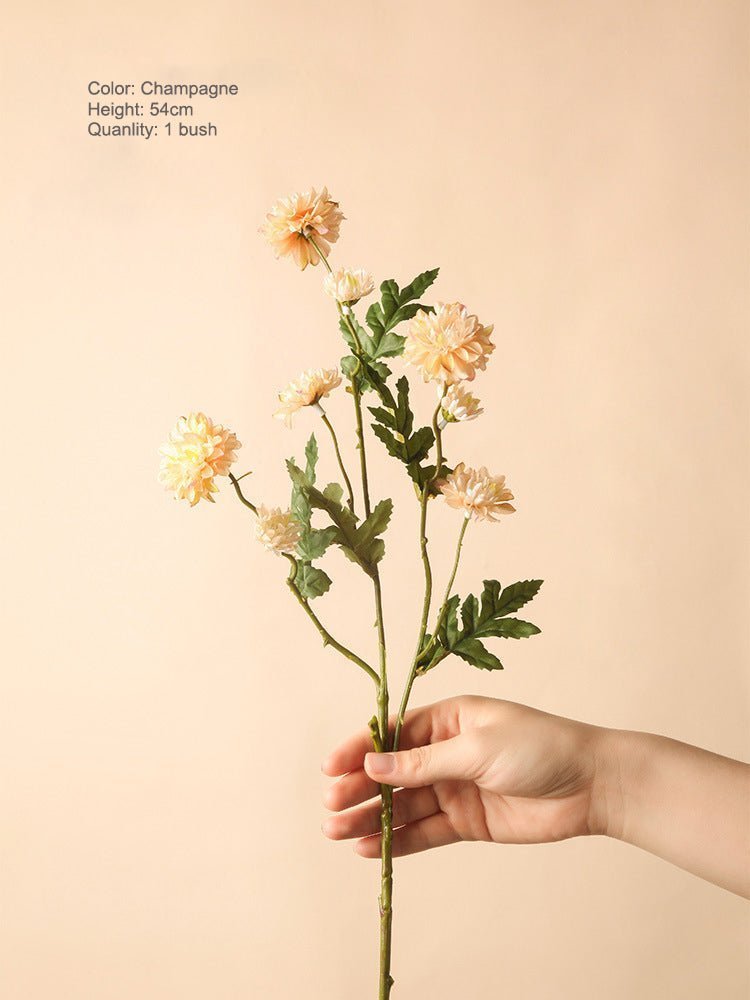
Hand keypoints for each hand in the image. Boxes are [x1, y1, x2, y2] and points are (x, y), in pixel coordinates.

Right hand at [322, 696, 604, 857]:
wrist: (592, 785)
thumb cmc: (540, 748)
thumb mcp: (476, 747)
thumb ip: (423, 763)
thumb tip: (372, 764)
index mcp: (449, 719)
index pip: (393, 734)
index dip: (360, 749)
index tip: (330, 767)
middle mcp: (447, 752)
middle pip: (392, 772)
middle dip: (359, 787)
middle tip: (330, 807)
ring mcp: (456, 788)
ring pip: (403, 804)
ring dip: (370, 818)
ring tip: (338, 833)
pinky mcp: (468, 821)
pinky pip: (424, 831)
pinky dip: (397, 841)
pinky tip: (370, 849)